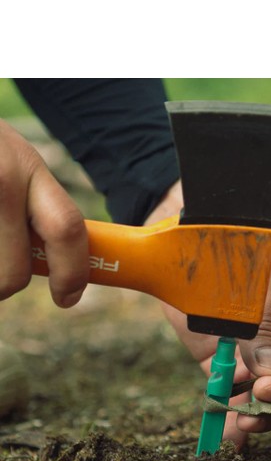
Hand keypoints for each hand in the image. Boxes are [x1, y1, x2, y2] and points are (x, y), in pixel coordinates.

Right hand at [0, 120, 88, 306]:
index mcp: (26, 166)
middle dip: (6, 285)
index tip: (67, 298)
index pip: (66, 228)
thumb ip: (36, 205)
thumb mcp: (11, 162)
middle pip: (13, 273)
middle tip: (0, 276)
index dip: (72, 273)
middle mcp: (1, 177)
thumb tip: (62, 265)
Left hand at [147, 182, 270, 447]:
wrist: (189, 248)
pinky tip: (228, 430)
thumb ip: (267, 330)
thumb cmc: (239, 250)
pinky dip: (232, 415)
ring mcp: (258, 358)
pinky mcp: (226, 366)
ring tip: (243, 421)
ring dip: (262, 415)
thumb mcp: (263, 281)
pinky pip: (234, 396)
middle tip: (265, 396)